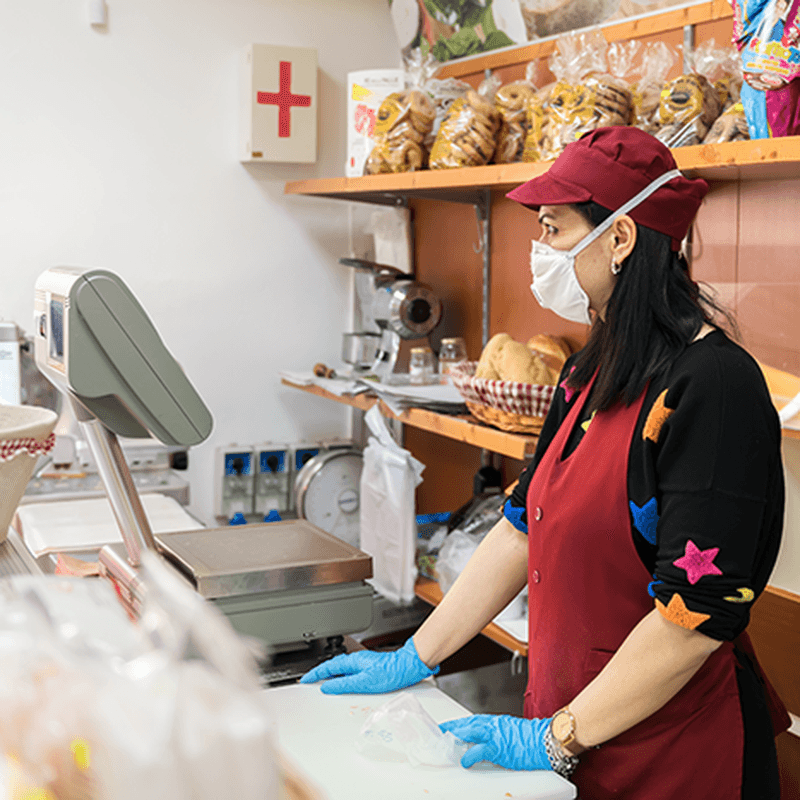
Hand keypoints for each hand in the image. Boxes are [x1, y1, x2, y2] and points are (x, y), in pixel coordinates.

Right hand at [298, 637, 438, 694]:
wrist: (407, 668)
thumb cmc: (390, 673)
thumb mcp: (364, 682)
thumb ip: (344, 685)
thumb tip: (328, 687)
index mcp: (352, 662)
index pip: (328, 667)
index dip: (315, 674)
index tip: (305, 680)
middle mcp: (356, 661)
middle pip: (332, 666)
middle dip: (319, 673)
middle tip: (309, 682)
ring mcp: (361, 664)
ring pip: (339, 669)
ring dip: (329, 675)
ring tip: (321, 684)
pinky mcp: (367, 668)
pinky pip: (347, 672)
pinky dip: (339, 677)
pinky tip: (341, 684)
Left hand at [439, 714, 552, 769]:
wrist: (543, 740)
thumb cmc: (530, 738)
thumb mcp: (509, 731)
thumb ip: (495, 734)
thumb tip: (484, 742)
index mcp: (494, 721)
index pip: (471, 720)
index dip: (458, 723)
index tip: (447, 726)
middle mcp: (492, 725)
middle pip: (467, 723)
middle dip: (451, 727)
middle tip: (439, 731)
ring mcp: (494, 735)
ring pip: (470, 731)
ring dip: (456, 735)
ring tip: (444, 741)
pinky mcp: (498, 747)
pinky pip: (479, 750)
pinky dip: (470, 755)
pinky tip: (464, 761)